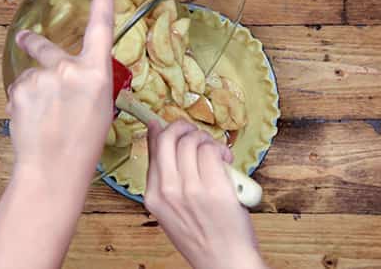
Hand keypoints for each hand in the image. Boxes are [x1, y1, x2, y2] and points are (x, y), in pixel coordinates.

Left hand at [7, 0, 115, 185]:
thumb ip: (87, 81)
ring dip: (33, 90)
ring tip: (42, 117)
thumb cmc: (85, 142)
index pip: (102, 27)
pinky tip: (32, 121)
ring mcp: (41, 78)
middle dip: (33, 43)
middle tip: (25, 38)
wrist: (55, 167)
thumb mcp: (100, 105)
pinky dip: (23, 103)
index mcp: (97, 72)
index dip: (103, 0)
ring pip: (31, 76)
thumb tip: (69, 76)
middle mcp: (68, 68)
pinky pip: (19, 90)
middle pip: (47, 47)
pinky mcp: (18, 91)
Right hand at [144, 120, 264, 268]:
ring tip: (217, 154)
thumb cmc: (202, 236)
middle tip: (198, 135)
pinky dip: (221, 150)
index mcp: (153, 197)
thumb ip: (168, 179)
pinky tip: (227, 161)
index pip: (153, 149)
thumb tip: (163, 143)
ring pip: (193, 141)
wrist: (223, 260)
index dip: (164, 131)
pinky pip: (212, 151)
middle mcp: (167, 191)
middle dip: (185, 127)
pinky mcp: (214, 188)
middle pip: (170, 137)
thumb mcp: (172, 210)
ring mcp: (190, 189)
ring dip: (208, 140)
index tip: (171, 125)